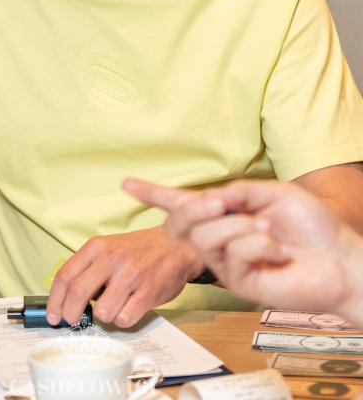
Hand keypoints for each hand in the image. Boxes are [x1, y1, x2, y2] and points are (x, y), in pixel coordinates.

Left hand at [46, 225, 201, 328]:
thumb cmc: (139, 250)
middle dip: (70, 314)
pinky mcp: (148, 292)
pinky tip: (129, 308)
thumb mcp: (109, 247)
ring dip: (104, 316)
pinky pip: (124, 319)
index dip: (54, 300)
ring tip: (113, 306)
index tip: (53, 315)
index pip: (65, 275)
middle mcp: (112, 258)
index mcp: (98, 246)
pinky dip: (123, 319)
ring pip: (102, 312)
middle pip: (77, 293)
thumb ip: (89, 267)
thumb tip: (66, 297)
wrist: (176, 245)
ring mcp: (131, 275)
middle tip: (72, 321)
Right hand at [123, 178, 362, 322]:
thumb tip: (210, 197)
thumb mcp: (270, 193)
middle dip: (196, 207)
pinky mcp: (240, 283)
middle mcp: (221, 238)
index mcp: (226, 213)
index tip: (126, 184)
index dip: (153, 193)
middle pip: (184, 221)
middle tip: (221, 201)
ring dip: (237, 227)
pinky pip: (231, 256)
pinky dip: (256, 245)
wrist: (340, 257)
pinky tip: (277, 251)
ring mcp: (228, 262)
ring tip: (266, 230)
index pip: (181, 203)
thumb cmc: (311, 224)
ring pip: (206, 238)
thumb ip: (236, 192)